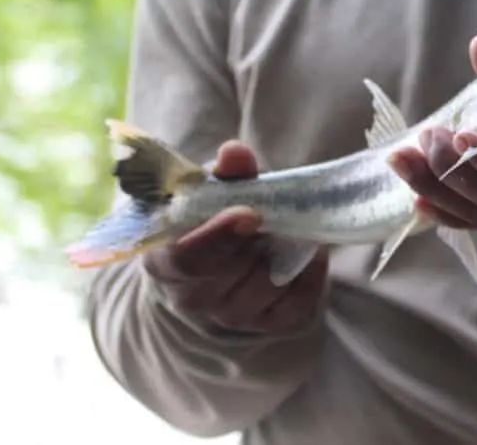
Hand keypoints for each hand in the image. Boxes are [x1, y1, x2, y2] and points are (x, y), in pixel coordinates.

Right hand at [142, 141, 328, 333]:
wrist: (222, 256)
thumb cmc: (211, 215)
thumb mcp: (213, 188)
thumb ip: (225, 172)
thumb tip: (234, 152)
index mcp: (165, 262)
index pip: (188, 260)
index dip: (219, 237)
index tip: (249, 213)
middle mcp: (193, 298)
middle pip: (235, 272)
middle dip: (261, 238)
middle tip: (276, 212)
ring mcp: (231, 316)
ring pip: (269, 286)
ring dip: (287, 253)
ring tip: (291, 227)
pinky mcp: (266, 324)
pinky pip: (298, 303)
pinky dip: (311, 274)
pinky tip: (310, 252)